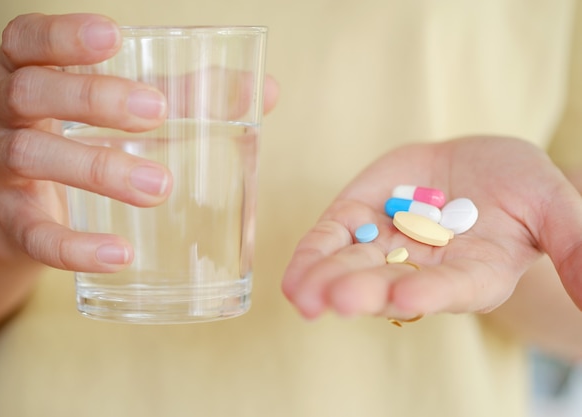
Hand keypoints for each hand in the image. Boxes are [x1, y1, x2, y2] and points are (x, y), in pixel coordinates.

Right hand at [0, 13, 278, 271]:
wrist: (31, 207)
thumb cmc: (88, 138)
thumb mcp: (129, 109)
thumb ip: (189, 94)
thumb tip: (265, 89)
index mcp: (31, 71)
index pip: (28, 39)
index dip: (63, 35)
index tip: (114, 37)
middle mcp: (4, 112)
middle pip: (31, 93)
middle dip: (93, 100)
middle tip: (155, 113)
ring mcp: (1, 167)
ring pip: (31, 156)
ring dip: (97, 167)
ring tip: (159, 186)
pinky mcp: (13, 222)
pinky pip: (35, 234)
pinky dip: (76, 246)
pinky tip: (120, 254)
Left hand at [282, 136, 581, 319]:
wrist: (476, 166)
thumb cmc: (521, 187)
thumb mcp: (554, 205)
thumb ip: (573, 244)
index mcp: (473, 273)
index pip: (452, 288)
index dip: (431, 292)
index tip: (408, 297)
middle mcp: (424, 269)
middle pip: (391, 284)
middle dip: (364, 291)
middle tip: (338, 300)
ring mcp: (387, 244)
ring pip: (352, 266)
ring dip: (325, 280)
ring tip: (302, 296)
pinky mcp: (359, 217)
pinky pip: (331, 240)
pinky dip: (313, 256)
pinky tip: (294, 277)